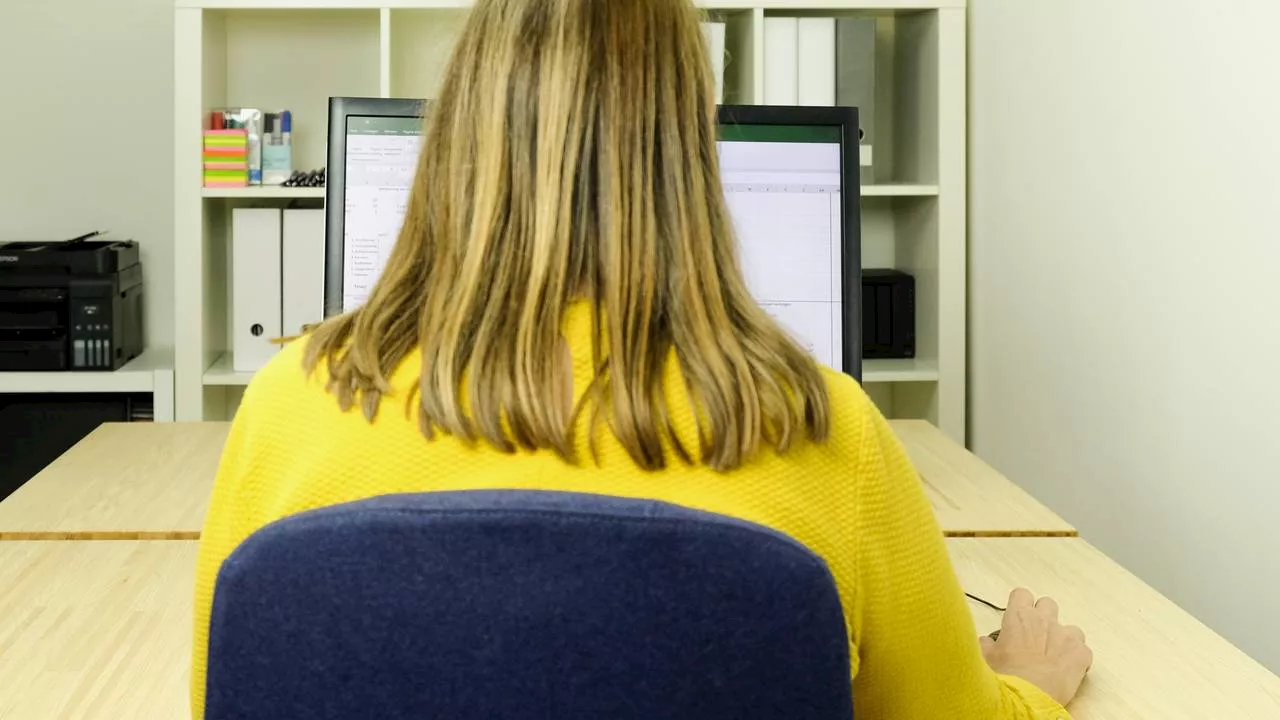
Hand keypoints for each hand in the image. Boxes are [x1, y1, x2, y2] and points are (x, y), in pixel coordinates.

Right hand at [979, 588, 1092, 707]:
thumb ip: (988, 644)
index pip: (1021, 594)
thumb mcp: (986, 657)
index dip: (1020, 604)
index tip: (1018, 617)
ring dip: (1063, 638)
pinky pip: (1083, 649)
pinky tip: (1067, 670)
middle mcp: (1044, 620)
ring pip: (1070, 627)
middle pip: (1047, 604)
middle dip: (1044, 616)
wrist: (1028, 697)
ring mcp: (1066, 635)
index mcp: (1019, 616)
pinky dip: (1077, 658)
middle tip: (1036, 635)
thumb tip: (987, 642)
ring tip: (1054, 656)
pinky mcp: (1081, 653)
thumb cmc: (1006, 676)